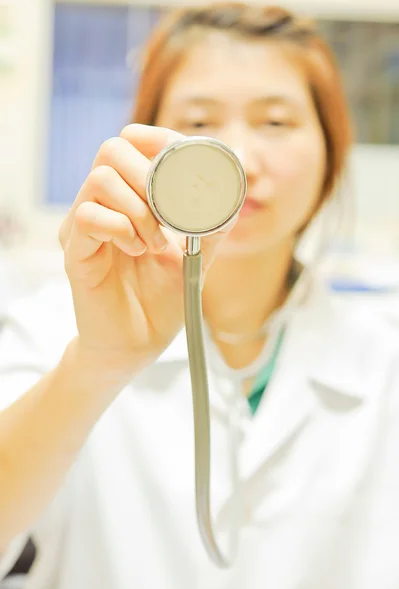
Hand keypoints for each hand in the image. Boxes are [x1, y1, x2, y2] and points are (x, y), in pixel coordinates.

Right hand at [59, 125, 232, 376]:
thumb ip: (213, 217)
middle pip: (112, 149)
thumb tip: (235, 178)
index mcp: (129, 196)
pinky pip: (88, 216)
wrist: (140, 341)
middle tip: (170, 212)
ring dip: (139, 208)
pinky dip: (121, 229)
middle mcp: (103, 204)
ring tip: (155, 243)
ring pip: (101, 179)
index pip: (132, 142)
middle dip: (150, 175)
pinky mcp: (74, 251)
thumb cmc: (163, 296)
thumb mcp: (198, 251)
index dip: (160, 141)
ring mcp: (84, 226)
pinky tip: (137, 252)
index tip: (186, 166)